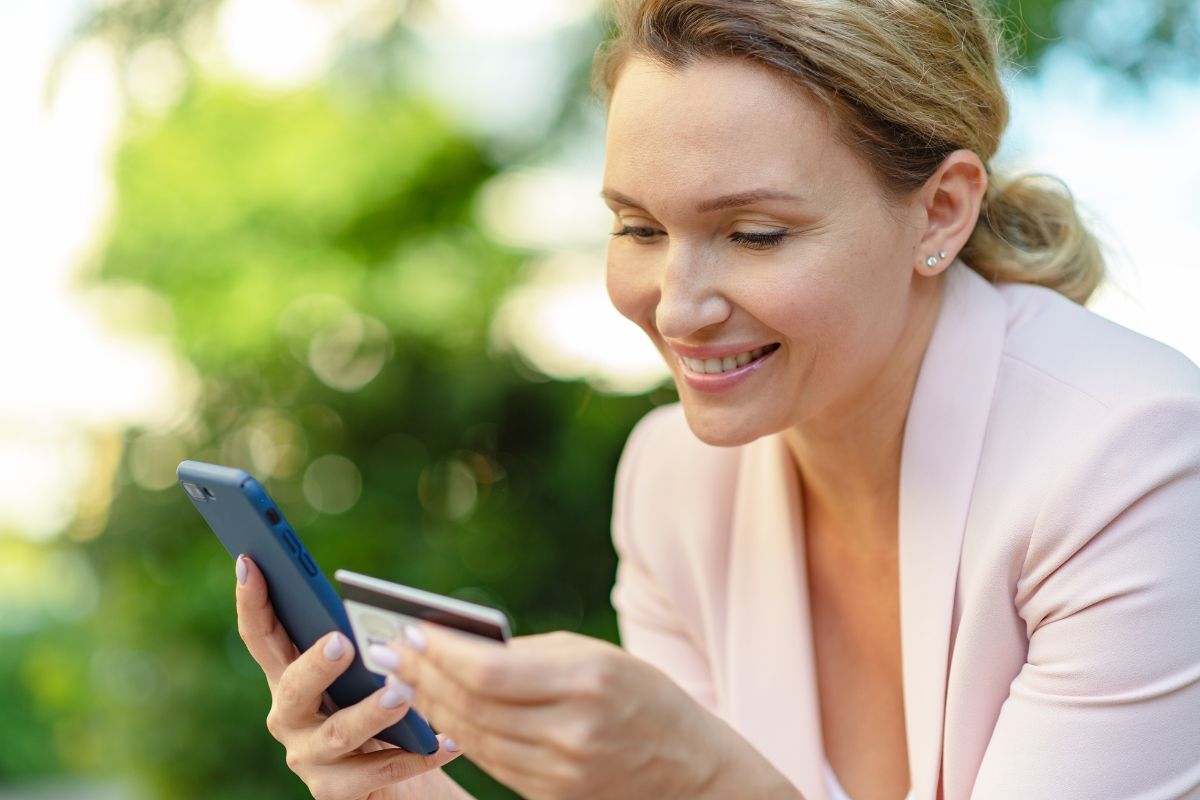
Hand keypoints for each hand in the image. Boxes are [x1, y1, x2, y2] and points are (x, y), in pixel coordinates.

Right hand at [234, 555, 469, 799]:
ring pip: (337, 735)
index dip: (252, 600)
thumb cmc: (381, 715)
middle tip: (342, 642)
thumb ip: (365, 648)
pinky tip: (449, 741)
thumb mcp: (367, 676)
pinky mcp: (334, 792)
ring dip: (371, 713)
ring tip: (403, 696)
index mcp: (290, 677)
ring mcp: (308, 757)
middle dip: (315, 664)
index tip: (250, 561)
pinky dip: (418, 755)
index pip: (261, 635)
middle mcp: (289, 717)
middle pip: (293, 688)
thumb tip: (395, 616)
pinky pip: (378, 773)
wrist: (398, 786)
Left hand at [375, 627, 801, 799]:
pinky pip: (492, 763)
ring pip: (473, 737)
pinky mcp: (552, 797)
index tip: (410, 631)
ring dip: (433, 706)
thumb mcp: (601, 657)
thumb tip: (462, 647)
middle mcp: (571, 731)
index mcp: (588, 681)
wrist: (694, 774)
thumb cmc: (645, 699)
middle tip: (391, 653)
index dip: (441, 652)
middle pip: (472, 705)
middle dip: (424, 677)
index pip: (489, 670)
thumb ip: (533, 653)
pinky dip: (461, 736)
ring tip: (407, 681)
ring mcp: (561, 772)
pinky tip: (442, 715)